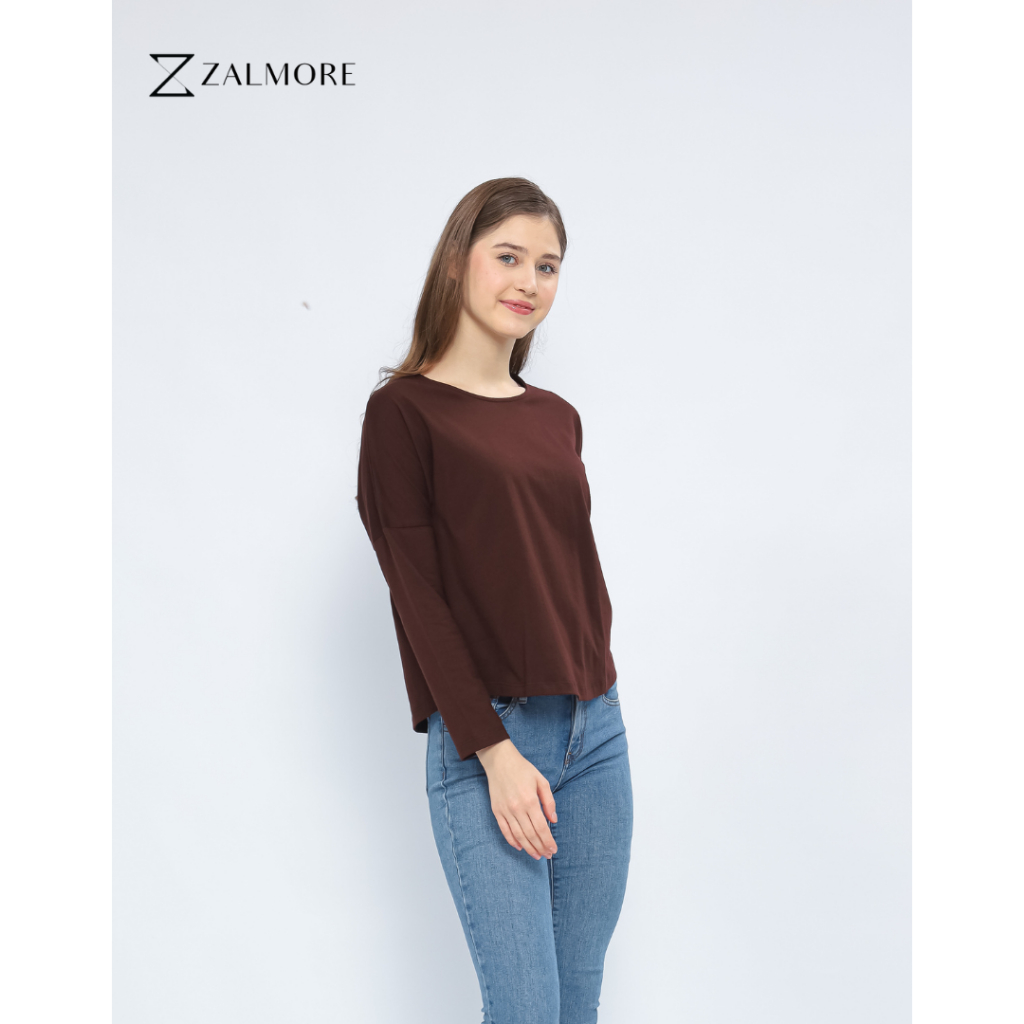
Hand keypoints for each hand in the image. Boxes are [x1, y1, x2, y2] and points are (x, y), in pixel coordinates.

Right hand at [476, 739, 557, 859]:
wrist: (500, 761)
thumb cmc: (523, 769)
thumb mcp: (541, 780)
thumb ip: (549, 801)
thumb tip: (553, 820)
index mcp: (530, 800)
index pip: (541, 827)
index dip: (548, 841)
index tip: (553, 849)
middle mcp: (517, 808)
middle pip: (530, 834)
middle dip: (540, 847)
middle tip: (547, 855)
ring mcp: (505, 810)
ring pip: (518, 836)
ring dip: (528, 848)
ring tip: (537, 855)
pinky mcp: (496, 811)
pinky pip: (504, 830)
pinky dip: (512, 841)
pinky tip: (520, 847)